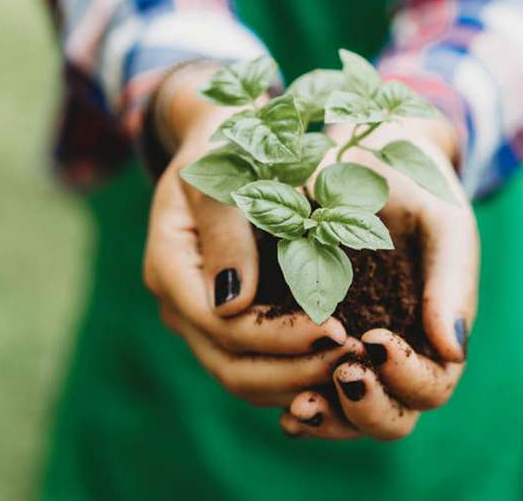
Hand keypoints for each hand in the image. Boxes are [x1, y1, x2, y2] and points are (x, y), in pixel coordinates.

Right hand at [143, 66, 360, 407]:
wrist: (223, 141)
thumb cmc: (226, 145)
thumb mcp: (223, 172)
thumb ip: (226, 231)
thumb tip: (232, 304)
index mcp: (170, 267)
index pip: (223, 327)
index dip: (280, 337)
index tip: (337, 329)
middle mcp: (181, 304)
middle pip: (231, 367)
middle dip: (294, 369)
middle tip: (352, 358)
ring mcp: (200, 318)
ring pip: (243, 378)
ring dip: (297, 381)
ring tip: (351, 367)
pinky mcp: (227, 324)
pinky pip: (257, 367)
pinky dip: (295, 373)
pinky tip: (336, 364)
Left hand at [279, 117, 479, 439]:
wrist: (364, 162)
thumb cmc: (415, 190)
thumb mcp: (442, 222)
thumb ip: (453, 281)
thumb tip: (453, 348)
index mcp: (436, 334)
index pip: (434, 385)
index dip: (409, 377)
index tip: (376, 341)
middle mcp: (397, 358)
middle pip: (392, 418)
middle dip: (368, 409)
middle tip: (343, 375)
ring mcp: (355, 359)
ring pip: (347, 418)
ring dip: (327, 418)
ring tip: (301, 405)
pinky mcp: (314, 349)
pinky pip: (310, 392)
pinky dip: (298, 404)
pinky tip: (282, 399)